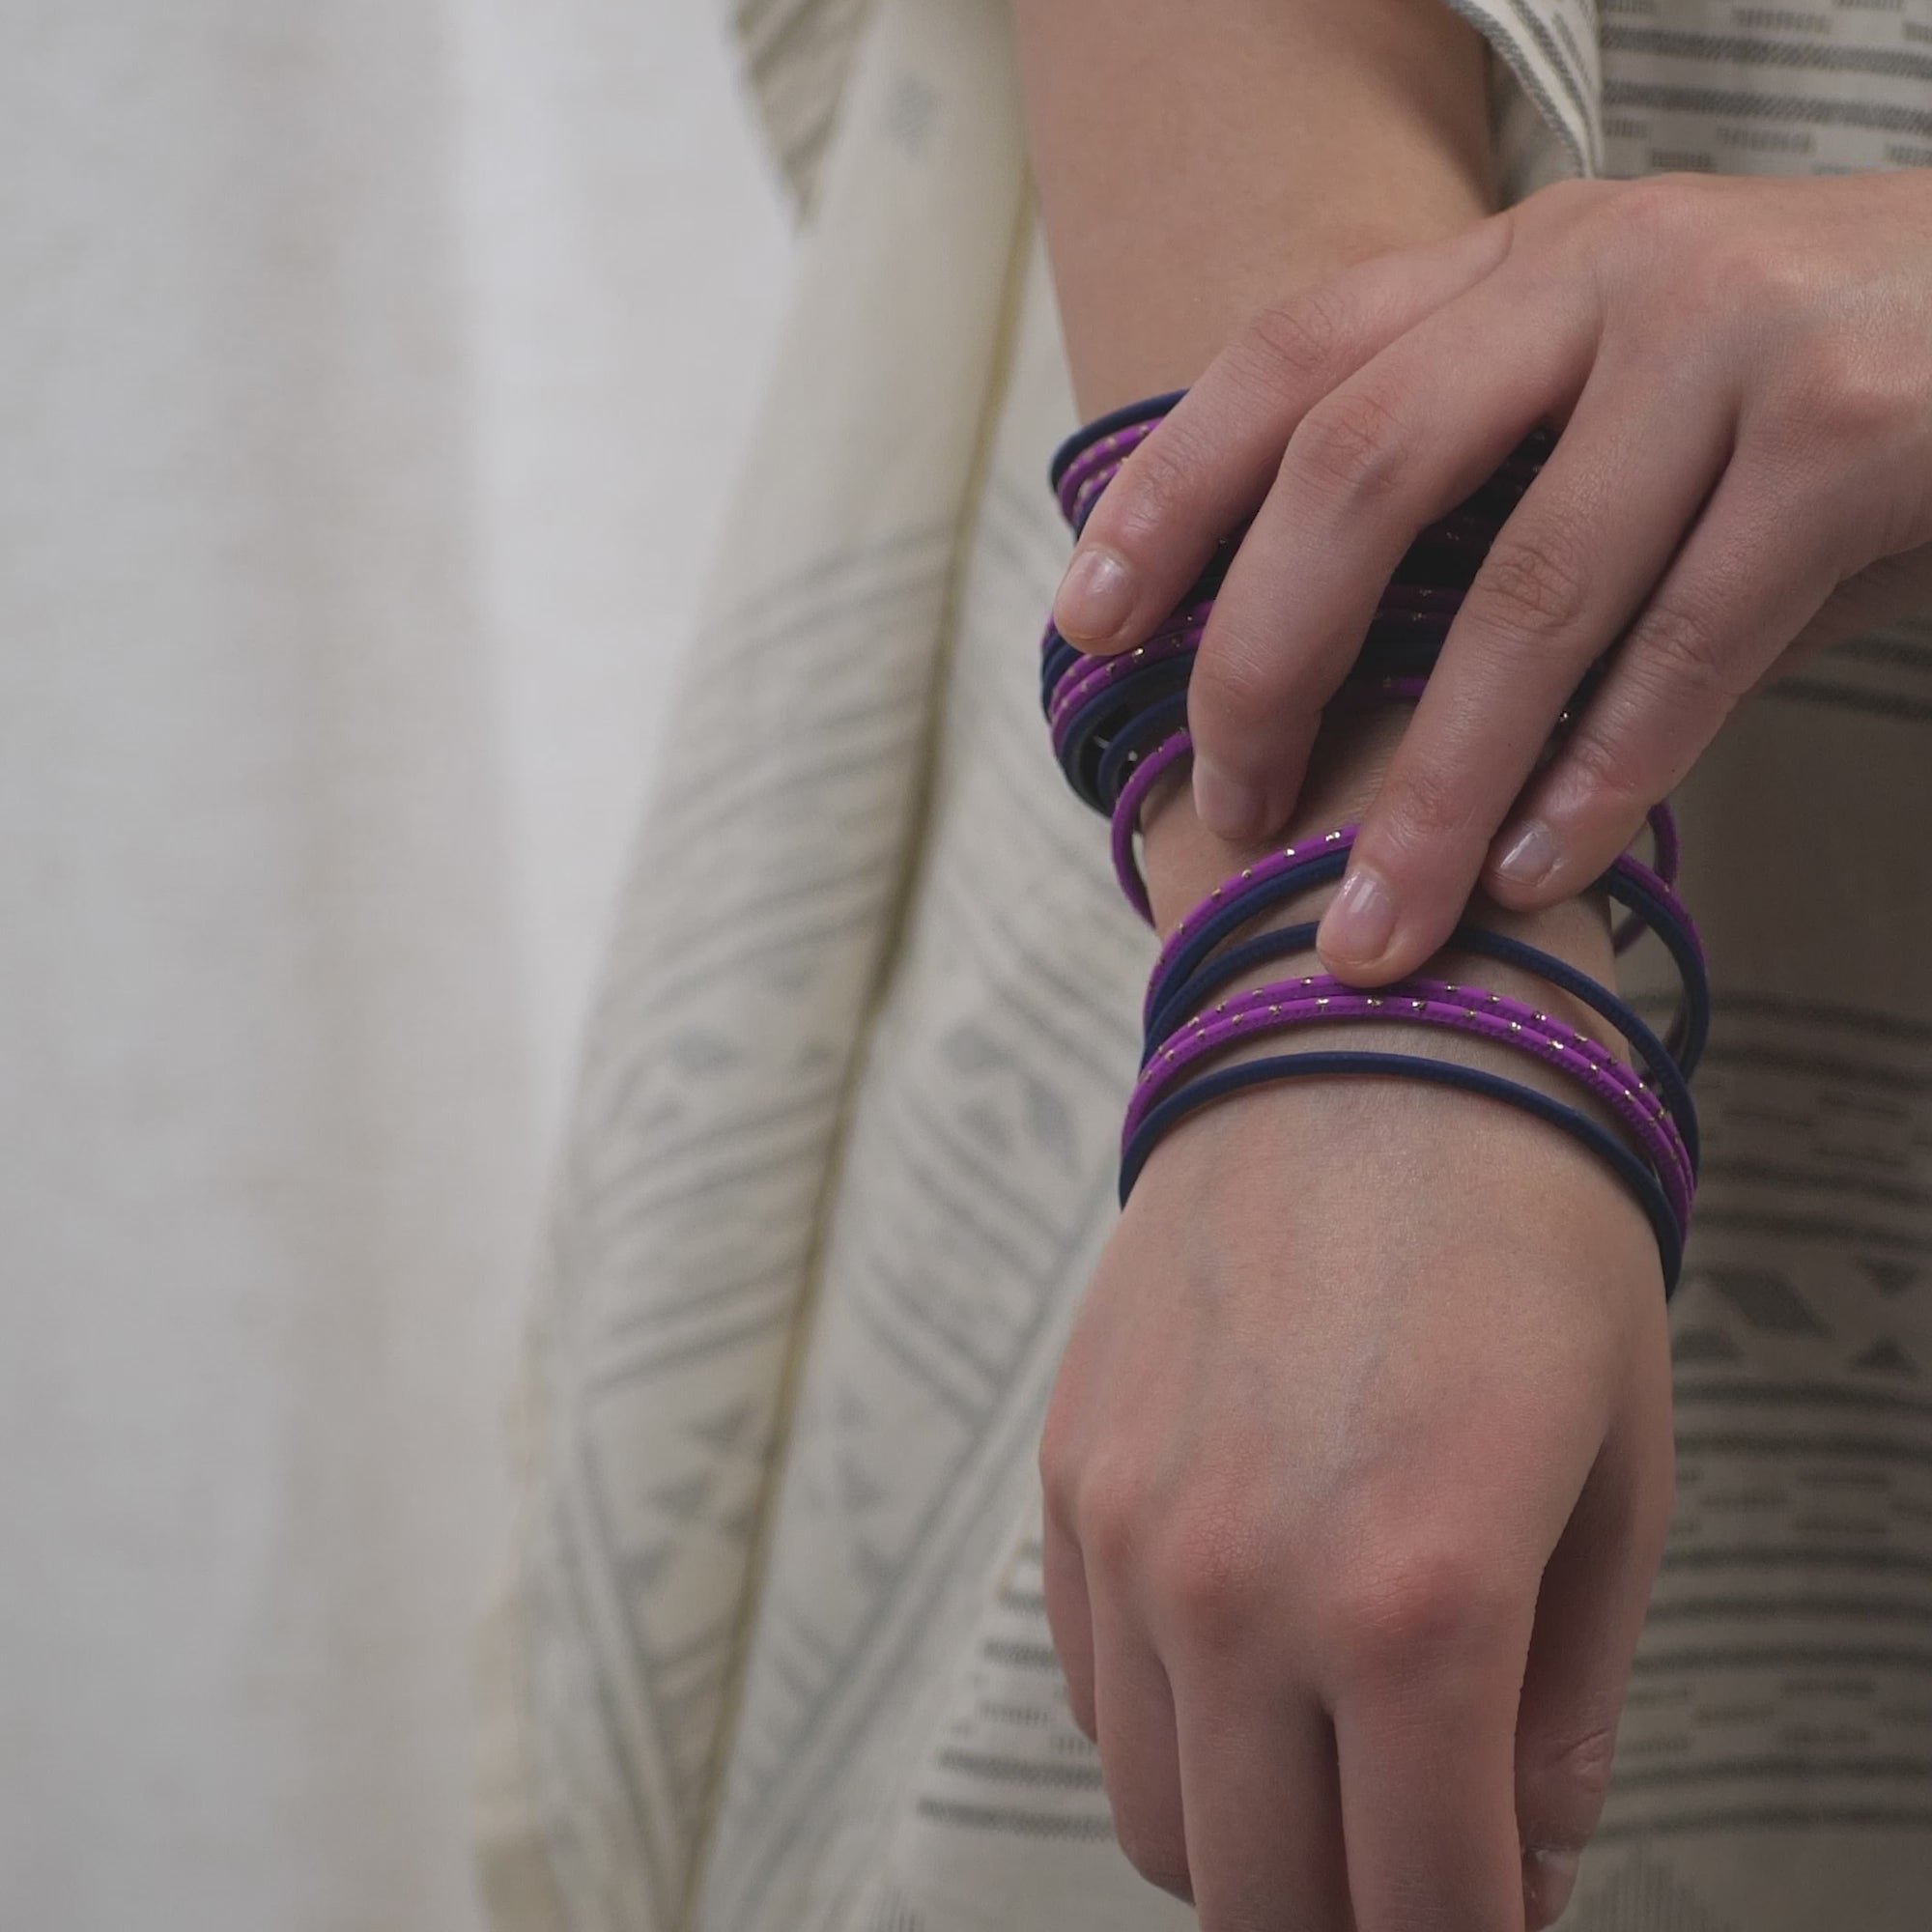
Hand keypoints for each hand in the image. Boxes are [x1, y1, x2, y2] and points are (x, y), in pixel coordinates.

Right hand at [1039, 1066, 1674, 1931]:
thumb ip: (1566, 1712)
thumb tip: (1524, 1872)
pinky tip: (1249, 1666)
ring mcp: (1131, 1535)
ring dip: (1250, 1844)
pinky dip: (1171, 1732)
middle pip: (1264, 1900)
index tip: (1493, 1923)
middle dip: (1354, 1926)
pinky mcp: (1070, 1481)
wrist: (1360, 1050)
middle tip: (1417, 1869)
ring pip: (1157, 1817)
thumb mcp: (1614, 1481)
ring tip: (1333, 1776)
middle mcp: (1240, 1589)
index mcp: (1416, 1604)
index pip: (1427, 1907)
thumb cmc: (1526, 1244)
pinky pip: (1094, 1691)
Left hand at [1050, 166, 1931, 983]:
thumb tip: (1327, 675)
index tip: (1083, 625)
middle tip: (1232, 809)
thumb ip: (1493, 486)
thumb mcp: (1628, 385)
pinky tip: (1542, 881)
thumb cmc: (1809, 376)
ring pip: (1527, 598)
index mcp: (1523, 261)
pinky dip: (1603, 782)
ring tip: (1376, 929)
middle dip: (1267, 661)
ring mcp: (1735, 341)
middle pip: (1363, 472)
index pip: (1293, 360)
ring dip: (1436, 791)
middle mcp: (1608, 273)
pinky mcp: (1860, 436)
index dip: (1170, 494)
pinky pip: (1690, 648)